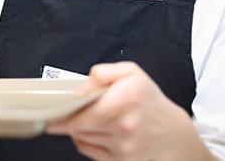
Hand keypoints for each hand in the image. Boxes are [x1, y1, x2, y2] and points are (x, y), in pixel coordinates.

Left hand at [46, 61, 191, 160]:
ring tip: (83, 118)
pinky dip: (83, 141)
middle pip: (80, 125)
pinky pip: (88, 150)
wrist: (172, 134)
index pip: (86, 112)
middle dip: (68, 118)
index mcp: (127, 99)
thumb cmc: (148, 100)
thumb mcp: (130, 73)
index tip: (53, 111)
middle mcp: (125, 125)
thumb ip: (103, 73)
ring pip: (81, 138)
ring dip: (76, 129)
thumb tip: (81, 89)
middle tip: (62, 112)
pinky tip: (91, 131)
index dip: (65, 113)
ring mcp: (123, 147)